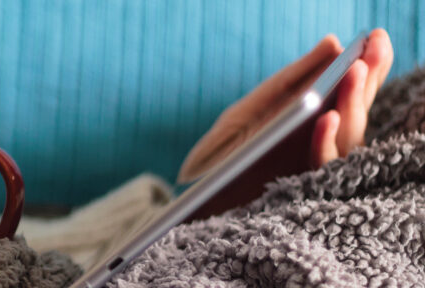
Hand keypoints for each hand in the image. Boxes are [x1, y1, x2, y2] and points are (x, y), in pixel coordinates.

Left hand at [179, 29, 392, 218]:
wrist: (198, 186)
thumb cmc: (228, 145)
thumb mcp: (258, 104)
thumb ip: (296, 76)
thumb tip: (333, 43)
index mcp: (318, 124)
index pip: (352, 95)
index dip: (370, 70)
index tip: (375, 40)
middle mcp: (323, 147)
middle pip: (356, 116)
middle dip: (362, 86)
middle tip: (363, 60)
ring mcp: (315, 169)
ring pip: (348, 140)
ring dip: (351, 108)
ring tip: (351, 76)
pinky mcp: (303, 191)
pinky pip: (322, 165)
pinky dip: (325, 141)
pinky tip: (324, 117)